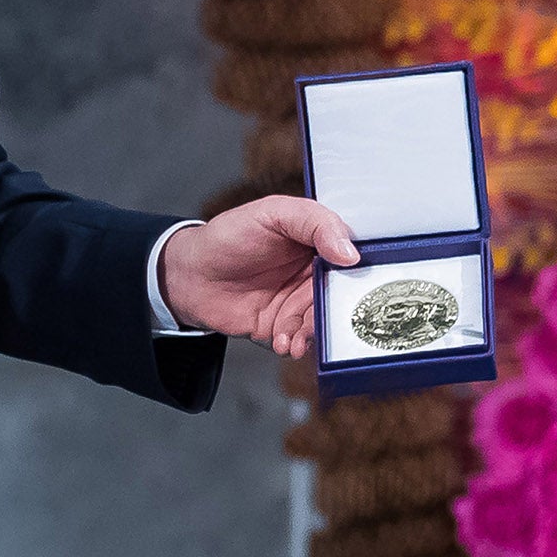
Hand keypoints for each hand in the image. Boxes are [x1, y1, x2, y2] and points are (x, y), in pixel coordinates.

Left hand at [157, 196, 358, 359]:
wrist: (190, 275)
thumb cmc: (229, 236)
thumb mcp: (272, 213)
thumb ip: (314, 223)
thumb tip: (350, 253)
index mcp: (320, 241)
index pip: (357, 255)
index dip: (366, 268)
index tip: (366, 282)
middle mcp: (316, 272)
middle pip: (345, 294)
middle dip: (340, 309)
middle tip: (333, 316)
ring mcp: (301, 300)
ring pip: (326, 320)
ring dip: (314, 331)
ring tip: (293, 334)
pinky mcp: (286, 325)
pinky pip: (303, 339)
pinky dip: (297, 343)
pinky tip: (283, 342)